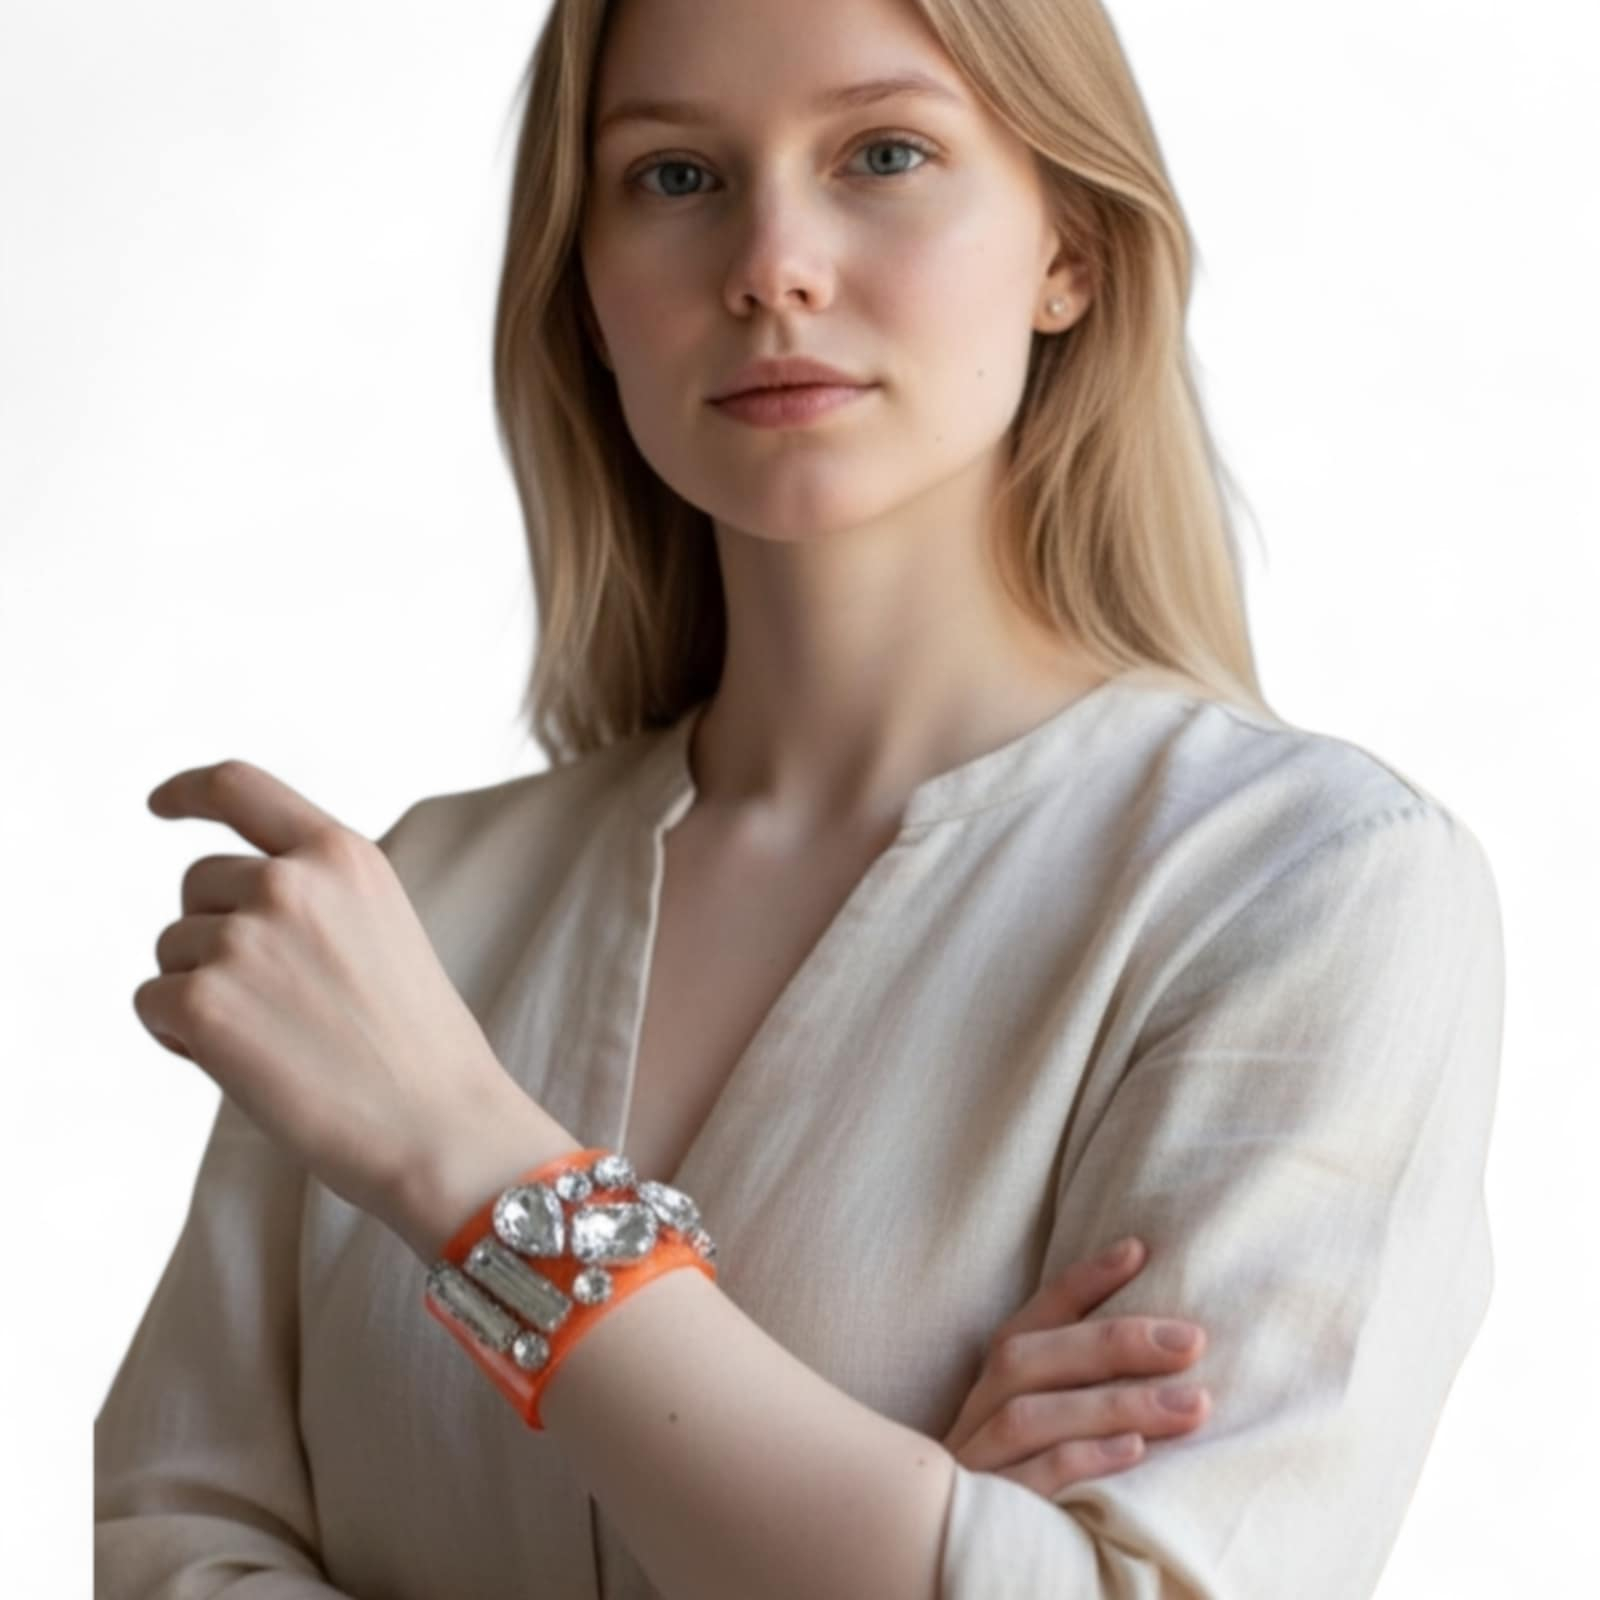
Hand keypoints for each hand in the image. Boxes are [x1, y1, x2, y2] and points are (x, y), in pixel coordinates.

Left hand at [133, 759, 533, 1242]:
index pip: (240, 787)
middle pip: (198, 883)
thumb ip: (314, 895)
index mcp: (343, 855)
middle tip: (275, 1003)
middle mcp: (289, 882)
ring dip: (201, 989)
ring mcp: (243, 939)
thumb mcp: (381, 928)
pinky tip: (247, 1066)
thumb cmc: (417, 1045)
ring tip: (277, 1039)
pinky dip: (180, 1038)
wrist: (440, 1126)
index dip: (189, 791)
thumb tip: (222, 898)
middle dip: (213, 933)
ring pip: (172, 947)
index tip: (161, 805)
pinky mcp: (204, 1003)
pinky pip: (152, 1003)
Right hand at [940, 1237, 1210, 1495]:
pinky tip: (1135, 1455)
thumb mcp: (1045, 1437)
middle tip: (1192, 1339)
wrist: (949, 1570)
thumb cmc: (1019, 1501)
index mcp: (989, 1389)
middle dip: (1112, 1341)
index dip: (1079, 1282)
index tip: (1139, 1249)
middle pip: (1027, 1357)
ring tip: (1192, 1403)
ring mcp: (974, 1469)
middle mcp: (975, 1418)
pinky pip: (1027, 1484)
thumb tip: (1169, 1351)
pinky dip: (1080, 1462)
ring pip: (1030, 1415)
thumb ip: (1079, 1394)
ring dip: (1113, 1402)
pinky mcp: (985, 1519)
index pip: (1031, 1320)